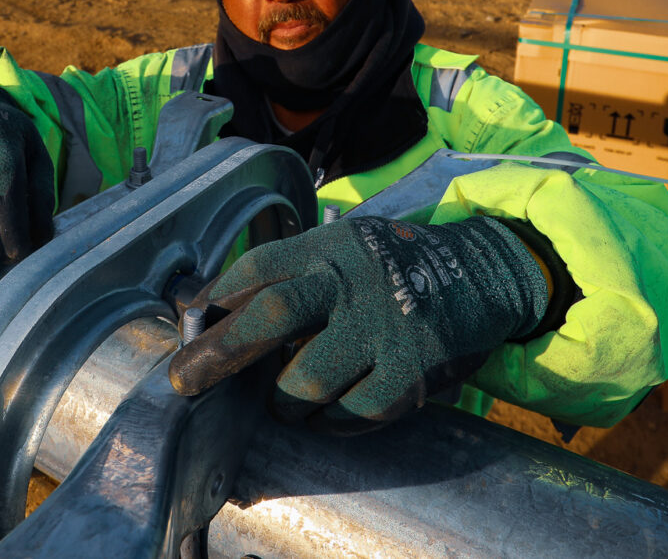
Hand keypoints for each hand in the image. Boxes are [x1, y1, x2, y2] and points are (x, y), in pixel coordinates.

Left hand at [169, 215, 547, 433]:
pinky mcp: (411, 371)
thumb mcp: (344, 245)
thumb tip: (210, 311)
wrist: (481, 273)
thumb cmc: (391, 266)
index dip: (216, 298)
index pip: (259, 268)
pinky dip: (329, 421)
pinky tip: (326, 415)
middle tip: (187, 380)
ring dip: (282, 400)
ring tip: (283, 402)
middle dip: (220, 353)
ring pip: (306, 380)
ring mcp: (383, 328)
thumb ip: (292, 272)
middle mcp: (354, 283)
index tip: (188, 326)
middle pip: (273, 315)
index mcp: (331, 248)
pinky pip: (352, 412)